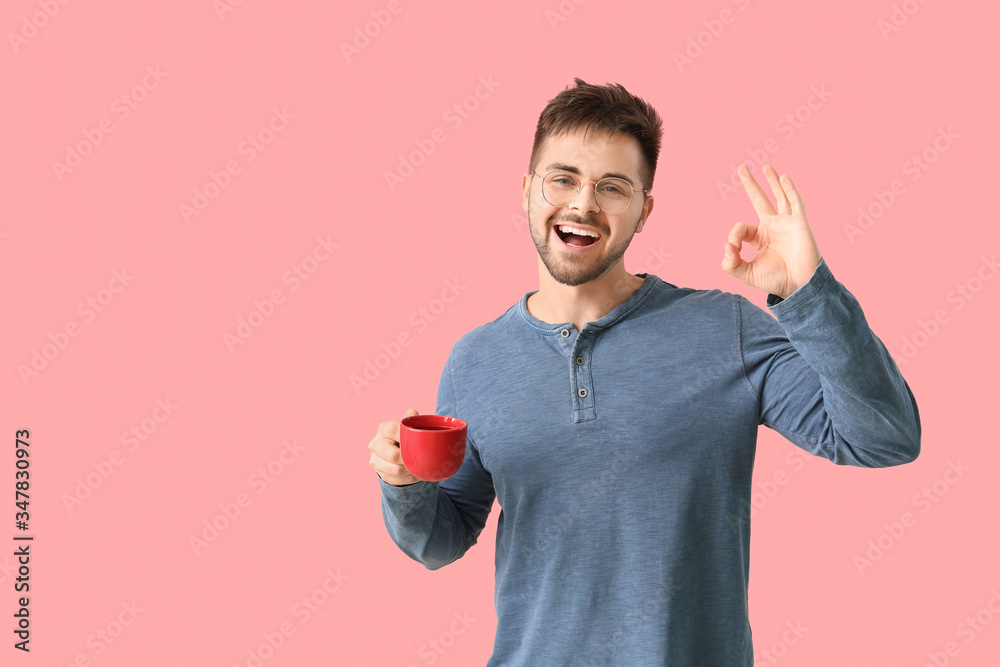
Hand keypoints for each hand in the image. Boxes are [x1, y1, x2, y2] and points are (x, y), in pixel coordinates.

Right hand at [369, 408, 421, 485]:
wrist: (398, 456)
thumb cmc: (406, 438)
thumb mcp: (409, 428)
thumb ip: (411, 421)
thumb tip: (413, 412)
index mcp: (383, 429)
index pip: (391, 430)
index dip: (405, 436)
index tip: (417, 441)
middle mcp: (375, 445)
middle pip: (392, 455)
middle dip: (408, 458)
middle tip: (420, 458)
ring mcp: (376, 461)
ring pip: (396, 470)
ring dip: (410, 470)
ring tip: (419, 467)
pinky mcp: (381, 474)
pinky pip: (397, 480)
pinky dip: (409, 478)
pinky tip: (415, 474)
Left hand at [721, 163, 820, 298]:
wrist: (798, 285)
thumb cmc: (775, 280)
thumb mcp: (746, 273)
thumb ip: (730, 263)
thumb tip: (726, 246)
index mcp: (760, 238)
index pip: (741, 228)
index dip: (734, 236)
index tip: (734, 249)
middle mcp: (773, 227)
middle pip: (760, 200)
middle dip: (751, 184)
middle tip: (742, 167)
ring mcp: (787, 223)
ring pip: (779, 197)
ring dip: (772, 181)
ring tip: (765, 167)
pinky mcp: (799, 223)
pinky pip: (794, 202)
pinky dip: (789, 189)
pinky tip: (783, 177)